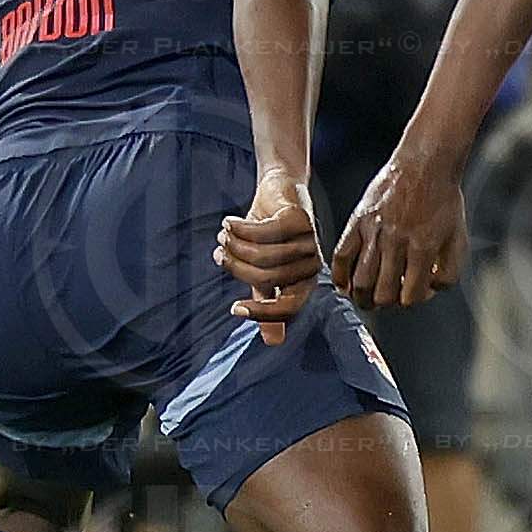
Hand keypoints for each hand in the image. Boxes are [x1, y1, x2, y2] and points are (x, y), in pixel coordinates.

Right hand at [216, 167, 322, 342]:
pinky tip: (229, 224)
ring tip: (224, 236)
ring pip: (263, 255)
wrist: (277, 188)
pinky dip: (240, 229)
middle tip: (221, 254)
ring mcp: (307, 240)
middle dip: (237, 268)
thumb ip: (266, 301)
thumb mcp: (264, 270)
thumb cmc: (268, 234)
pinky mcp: (299, 218)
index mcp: (304, 281)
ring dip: (236, 246)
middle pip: (267, 278)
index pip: (289, 308)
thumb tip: (273, 343)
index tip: (234, 310)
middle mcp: (311, 264)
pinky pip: (263, 232)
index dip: (263, 314)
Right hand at [329, 151, 466, 309]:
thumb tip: (430, 291)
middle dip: (387, 303)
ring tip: (366, 298)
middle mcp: (397, 242)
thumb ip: (449, 272)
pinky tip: (344, 284)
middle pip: (383, 294)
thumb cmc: (443, 200)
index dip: (412, 301)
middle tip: (388, 299)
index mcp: (423, 247)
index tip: (412, 293)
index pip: (411, 296)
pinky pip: (342, 256)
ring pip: (361, 281)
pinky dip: (340, 275)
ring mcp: (375, 232)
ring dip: (363, 297)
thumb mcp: (458, 239)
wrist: (426, 164)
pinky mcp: (358, 221)